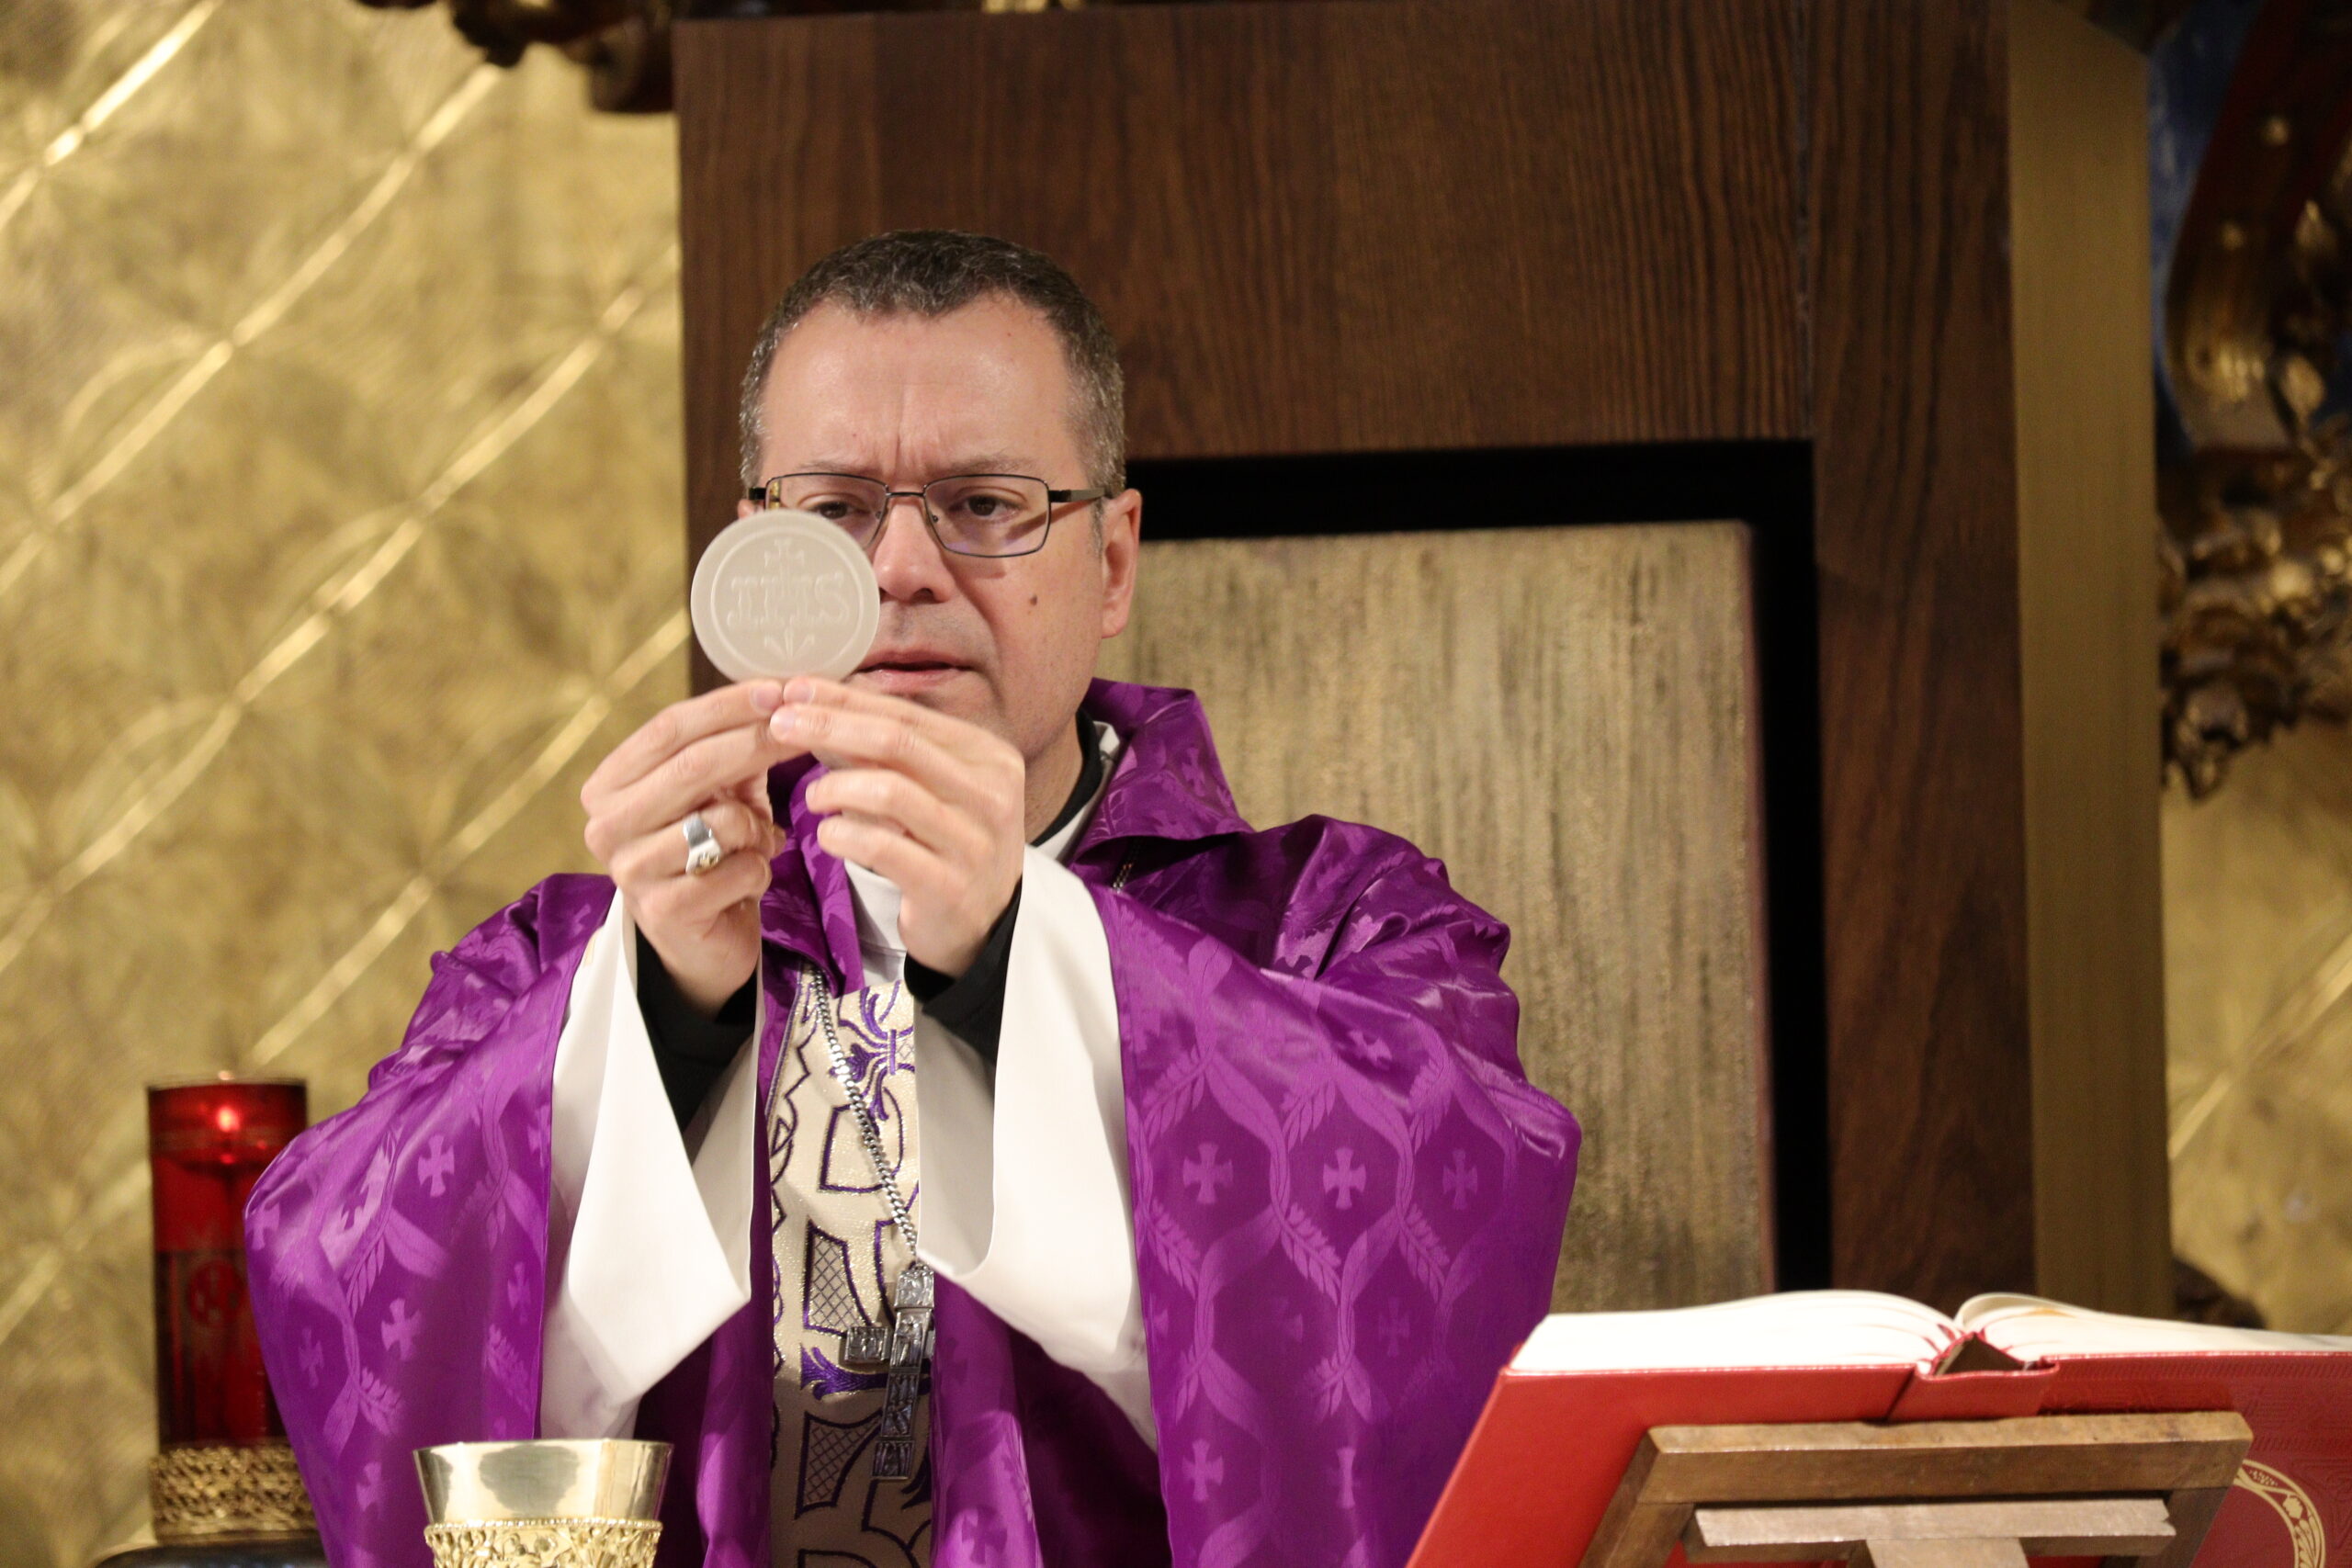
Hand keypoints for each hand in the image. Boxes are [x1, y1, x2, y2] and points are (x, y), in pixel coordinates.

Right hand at [581, 681, 799, 1014]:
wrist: (700, 940)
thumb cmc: (709, 852)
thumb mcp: (715, 791)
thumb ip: (734, 745)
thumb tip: (782, 691)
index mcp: (609, 784)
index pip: (668, 727)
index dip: (727, 705)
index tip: (779, 690)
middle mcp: (606, 824)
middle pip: (692, 765)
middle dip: (758, 743)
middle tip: (805, 732)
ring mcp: (630, 870)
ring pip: (722, 820)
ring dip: (758, 827)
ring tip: (758, 842)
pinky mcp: (663, 911)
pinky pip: (739, 868)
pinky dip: (760, 867)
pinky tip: (750, 878)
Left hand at [775, 678, 1026, 977]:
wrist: (984, 925)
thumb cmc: (946, 844)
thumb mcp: (928, 788)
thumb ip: (882, 751)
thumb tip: (814, 704)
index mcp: (988, 756)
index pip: (907, 714)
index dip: (846, 699)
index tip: (794, 689)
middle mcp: (991, 793)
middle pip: (898, 742)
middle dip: (831, 726)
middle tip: (780, 724)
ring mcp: (974, 841)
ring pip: (890, 791)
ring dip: (835, 787)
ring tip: (811, 796)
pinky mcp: (949, 886)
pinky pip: (883, 847)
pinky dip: (843, 835)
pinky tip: (827, 836)